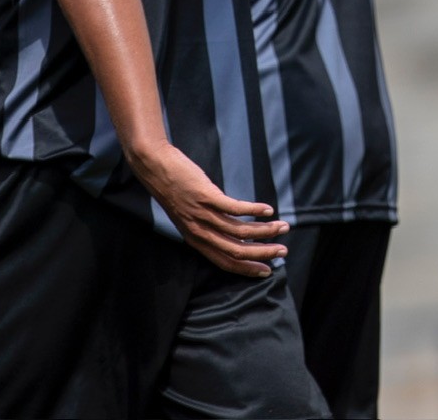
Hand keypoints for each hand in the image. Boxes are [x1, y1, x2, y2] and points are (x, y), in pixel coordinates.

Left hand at [128, 143, 290, 278]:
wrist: (155, 168)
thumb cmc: (172, 189)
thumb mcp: (187, 215)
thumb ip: (206, 226)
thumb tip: (230, 230)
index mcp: (195, 239)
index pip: (224, 261)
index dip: (247, 268)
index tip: (267, 269)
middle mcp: (199, 231)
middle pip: (235, 250)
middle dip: (262, 253)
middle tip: (282, 251)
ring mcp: (203, 214)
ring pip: (239, 231)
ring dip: (265, 231)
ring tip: (283, 227)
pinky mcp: (206, 196)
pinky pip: (235, 209)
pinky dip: (254, 211)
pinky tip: (268, 210)